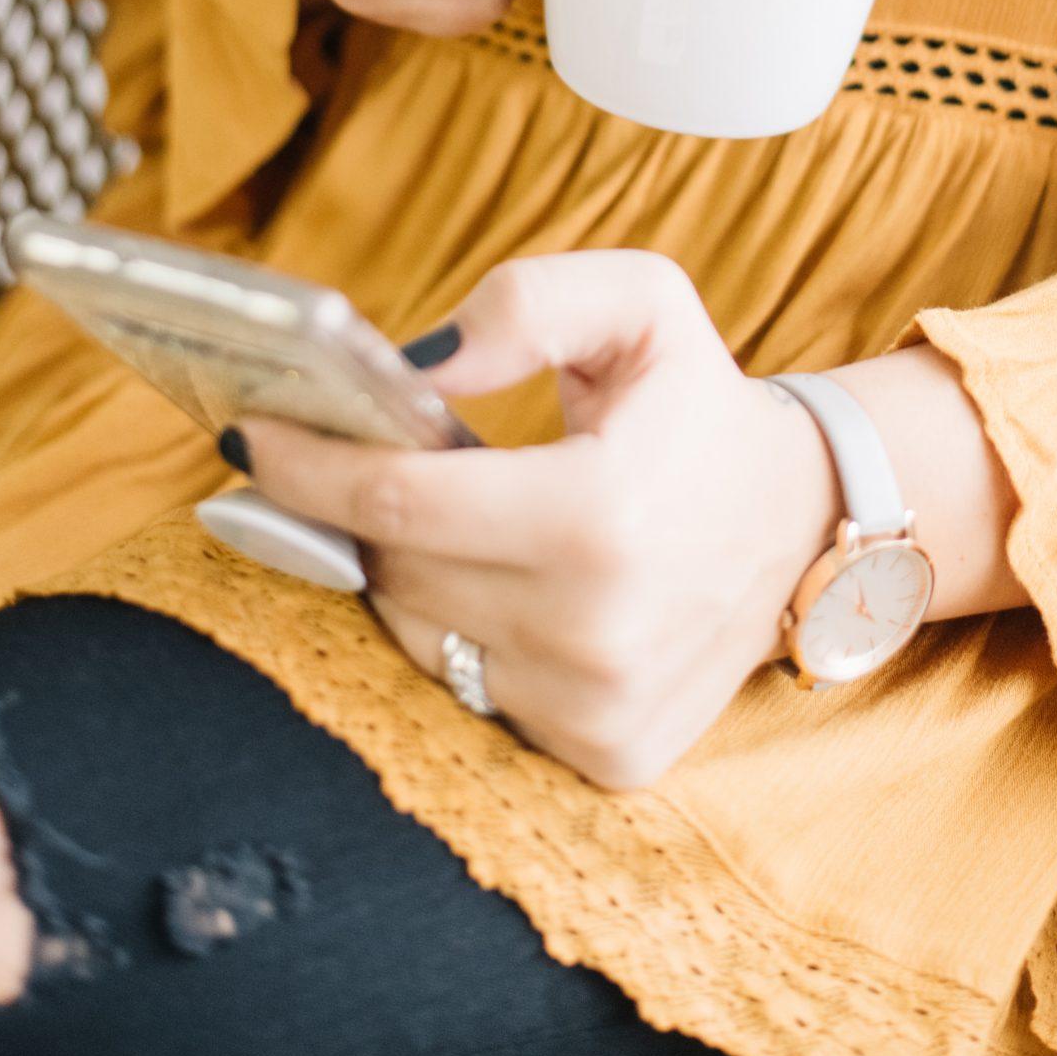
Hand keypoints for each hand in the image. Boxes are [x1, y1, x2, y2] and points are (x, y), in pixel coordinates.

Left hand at [238, 252, 844, 791]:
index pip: (398, 503)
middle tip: (368, 456)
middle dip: (366, 507)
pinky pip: (476, 689)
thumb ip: (527, 302)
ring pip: (423, 635)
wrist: (806, 516)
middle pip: (397, 569)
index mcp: (600, 516)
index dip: (307, 466)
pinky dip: (472, 632)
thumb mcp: (639, 300)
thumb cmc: (699, 402)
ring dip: (417, 570)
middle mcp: (596, 631)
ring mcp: (600, 708)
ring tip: (463, 515)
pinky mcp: (608, 755)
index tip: (250, 435)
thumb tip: (414, 368)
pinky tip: (516, 584)